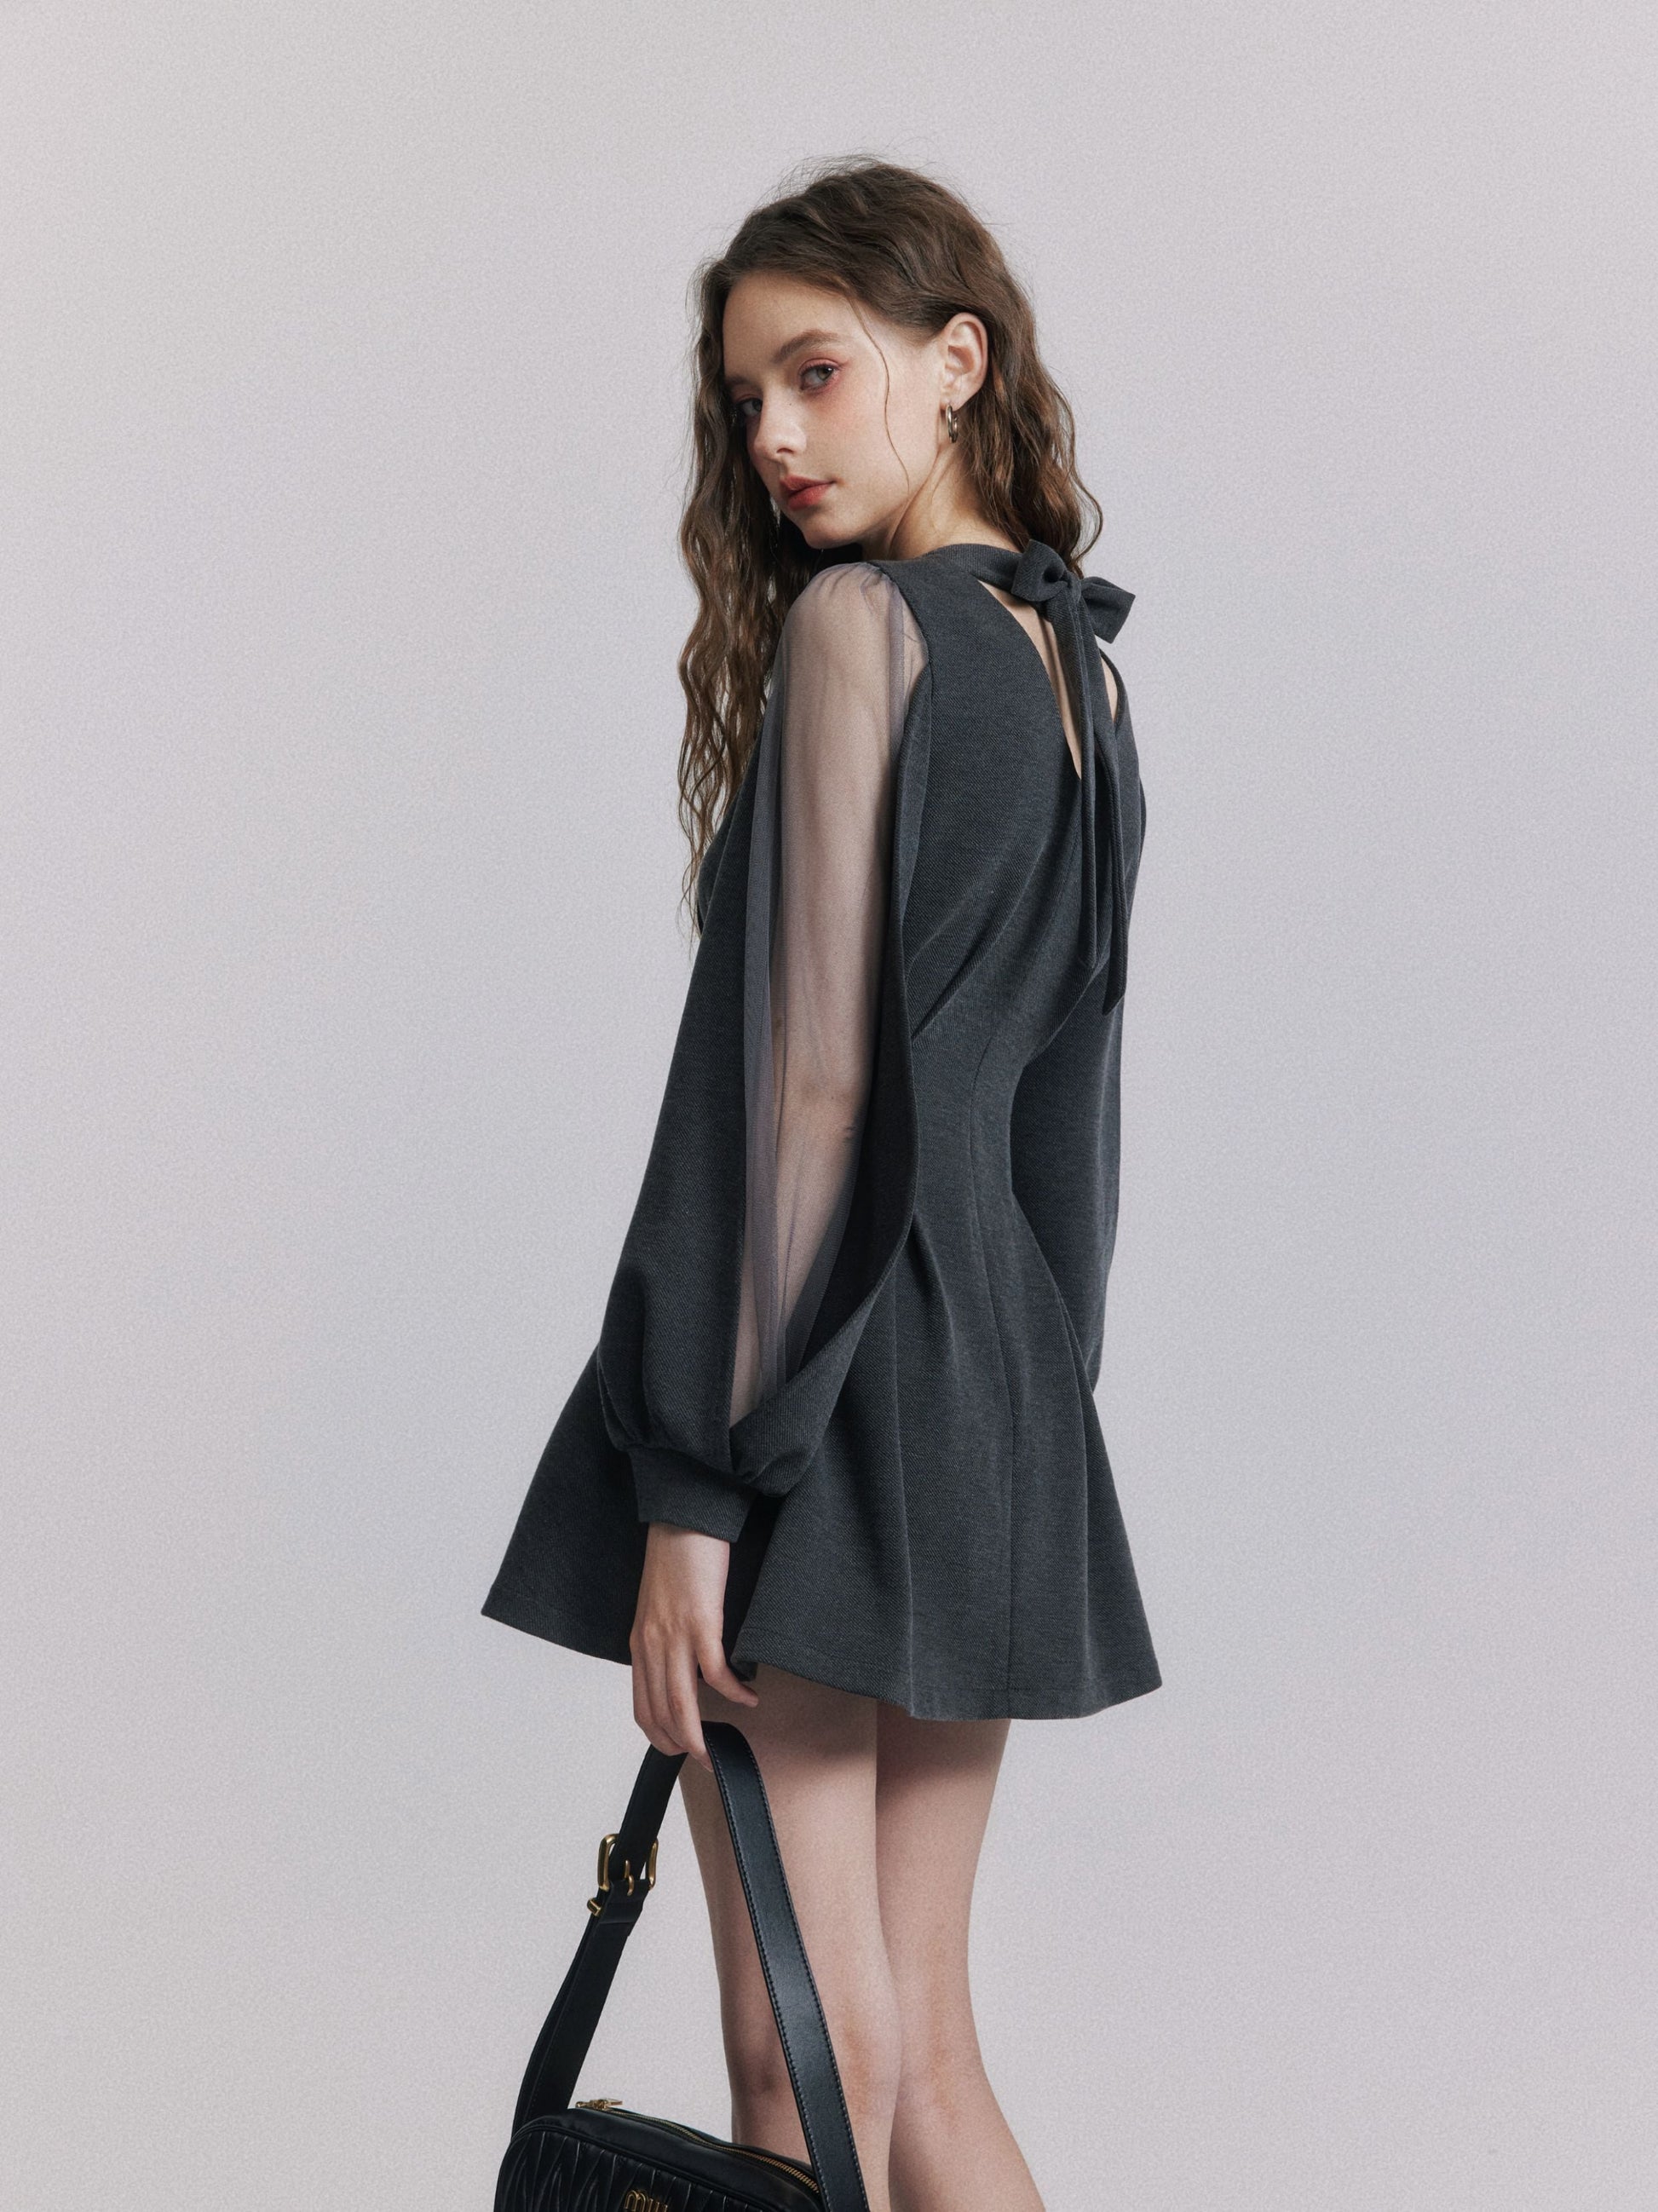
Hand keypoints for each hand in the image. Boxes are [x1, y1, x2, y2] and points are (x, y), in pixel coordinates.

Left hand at [630, 1522, 760, 1768]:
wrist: (684, 1514)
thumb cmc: (677, 1555)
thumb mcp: (659, 1605)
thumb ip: (665, 1639)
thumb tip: (686, 1669)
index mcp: (640, 1642)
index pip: (642, 1707)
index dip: (660, 1737)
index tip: (682, 1749)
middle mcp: (652, 1644)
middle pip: (661, 1713)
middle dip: (684, 1745)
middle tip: (709, 1759)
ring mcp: (674, 1634)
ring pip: (682, 1703)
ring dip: (702, 1733)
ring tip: (721, 1748)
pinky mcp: (701, 1621)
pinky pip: (717, 1672)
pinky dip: (734, 1692)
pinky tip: (749, 1697)